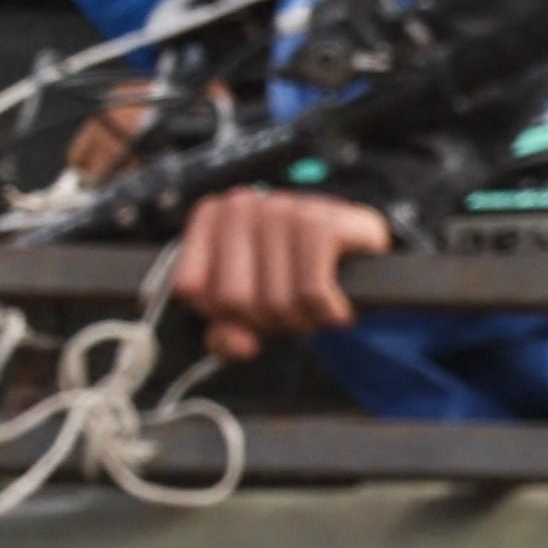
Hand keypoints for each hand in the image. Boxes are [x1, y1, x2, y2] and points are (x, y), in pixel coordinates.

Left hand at [170, 186, 390, 359]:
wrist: (358, 248)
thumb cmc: (294, 272)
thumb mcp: (250, 306)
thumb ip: (227, 334)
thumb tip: (237, 341)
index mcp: (213, 218)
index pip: (189, 287)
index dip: (220, 313)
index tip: (245, 305)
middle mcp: (242, 206)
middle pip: (232, 300)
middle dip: (266, 319)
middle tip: (287, 304)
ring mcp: (282, 210)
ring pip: (275, 301)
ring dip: (302, 319)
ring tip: (314, 301)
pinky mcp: (322, 223)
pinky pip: (312, 294)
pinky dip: (328, 312)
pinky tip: (336, 304)